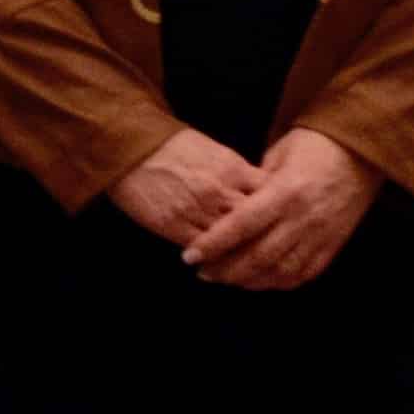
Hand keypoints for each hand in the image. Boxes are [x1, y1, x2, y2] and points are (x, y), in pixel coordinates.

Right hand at [104, 124, 264, 252]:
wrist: (129, 145)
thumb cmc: (172, 146)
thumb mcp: (214, 151)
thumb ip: (239, 174)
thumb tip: (262, 196)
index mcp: (233, 169)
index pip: (271, 200)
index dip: (279, 215)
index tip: (284, 226)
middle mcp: (220, 191)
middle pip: (256, 226)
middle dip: (266, 242)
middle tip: (274, 256)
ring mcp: (197, 210)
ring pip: (232, 244)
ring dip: (242, 257)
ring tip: (250, 268)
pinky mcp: (174, 225)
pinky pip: (204, 251)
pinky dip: (216, 260)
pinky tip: (221, 266)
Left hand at [187, 127, 378, 291]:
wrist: (362, 150)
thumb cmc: (313, 144)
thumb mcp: (278, 154)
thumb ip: (254, 184)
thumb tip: (230, 207)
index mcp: (285, 191)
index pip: (241, 226)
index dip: (213, 244)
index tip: (190, 256)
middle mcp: (303, 218)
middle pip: (259, 255)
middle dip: (227, 269)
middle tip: (203, 273)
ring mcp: (321, 235)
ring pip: (281, 271)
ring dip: (251, 281)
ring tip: (227, 280)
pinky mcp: (335, 244)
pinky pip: (306, 272)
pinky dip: (281, 282)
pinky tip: (261, 281)